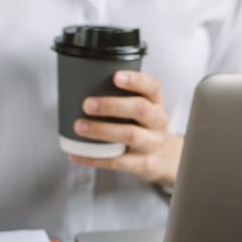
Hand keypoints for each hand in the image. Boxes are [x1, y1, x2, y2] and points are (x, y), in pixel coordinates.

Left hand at [67, 70, 183, 186]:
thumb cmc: (143, 127)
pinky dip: (94, 158)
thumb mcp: (142, 109)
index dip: (135, 81)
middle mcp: (157, 121)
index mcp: (155, 103)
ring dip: (102, 130)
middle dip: (112, 106)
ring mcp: (152, 143)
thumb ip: (120, 98)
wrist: (165, 158)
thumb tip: (76, 87)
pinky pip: (117, 162)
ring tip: (79, 127)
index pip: (151, 87)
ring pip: (130, 135)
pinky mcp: (143, 164)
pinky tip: (75, 154)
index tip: (115, 77)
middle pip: (140, 109)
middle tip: (87, 105)